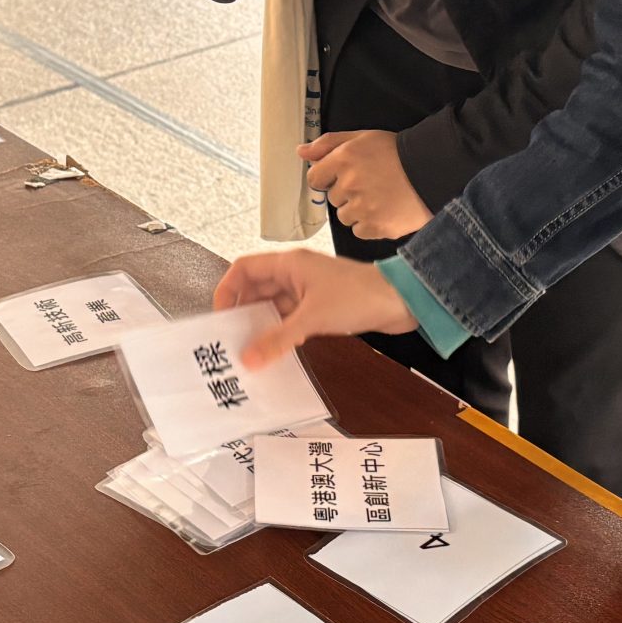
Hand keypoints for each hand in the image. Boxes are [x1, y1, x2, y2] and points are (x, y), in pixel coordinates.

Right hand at [215, 251, 415, 368]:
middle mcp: (295, 273)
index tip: (219, 316)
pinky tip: (274, 351)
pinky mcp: (320, 306)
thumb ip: (278, 339)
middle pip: (256, 289)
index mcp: (289, 264)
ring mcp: (308, 290)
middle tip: (230, 340)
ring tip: (248, 350)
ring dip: (261, 325)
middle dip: (242, 312)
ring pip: (273, 305)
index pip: (244, 269)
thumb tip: (248, 358)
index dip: (227, 289)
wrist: (401, 301)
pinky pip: (290, 317)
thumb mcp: (312, 319)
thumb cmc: (360, 296)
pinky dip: (280, 332)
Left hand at [301, 129, 428, 240]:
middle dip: (347, 192)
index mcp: (344, 158)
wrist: (432, 170)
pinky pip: (359, 231)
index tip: (343, 177)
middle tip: (371, 184)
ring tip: (380, 197)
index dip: (327, 178)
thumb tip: (300, 152)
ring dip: (358, 210)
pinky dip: (370, 224)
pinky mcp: (377, 226)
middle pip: (333, 198)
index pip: (315, 178)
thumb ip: (328, 143)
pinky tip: (385, 210)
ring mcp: (363, 207)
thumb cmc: (396, 153)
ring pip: (345, 216)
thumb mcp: (361, 138)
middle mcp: (350, 183)